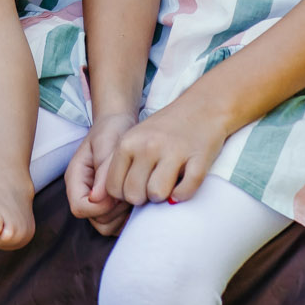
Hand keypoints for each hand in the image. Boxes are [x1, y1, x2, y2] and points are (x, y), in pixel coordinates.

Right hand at [65, 112, 135, 234]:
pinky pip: (118, 223)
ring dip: (123, 215)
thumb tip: (98, 198)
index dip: (100, 206)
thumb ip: (103, 170)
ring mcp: (97, 200)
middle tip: (131, 191)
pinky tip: (138, 197)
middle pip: (95, 221)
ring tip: (135, 192)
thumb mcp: (107, 144)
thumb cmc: (111, 130)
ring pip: (107, 226)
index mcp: (76, 178)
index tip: (118, 193)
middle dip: (115, 211)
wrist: (119, 124)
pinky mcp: (110, 204)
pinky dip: (129, 217)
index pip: (80, 208)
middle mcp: (84, 192)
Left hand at [94, 102, 230, 209]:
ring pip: (157, 194)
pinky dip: (184, 194)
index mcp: (128, 142)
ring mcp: (173, 151)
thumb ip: (118, 165)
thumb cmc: (164, 129)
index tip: (136, 187)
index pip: (113, 188)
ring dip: (163, 196)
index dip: (124, 195)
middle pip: (134, 195)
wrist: (203, 106)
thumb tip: (101, 198)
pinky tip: (184, 183)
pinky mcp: (198, 158)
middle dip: (144, 198)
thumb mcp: (134, 139)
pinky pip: (185, 192)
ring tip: (168, 184)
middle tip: (153, 185)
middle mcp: (147, 146)